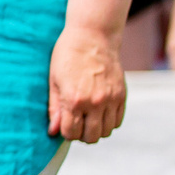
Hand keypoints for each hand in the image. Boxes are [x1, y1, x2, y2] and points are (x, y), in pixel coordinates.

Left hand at [48, 24, 126, 143]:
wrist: (92, 36)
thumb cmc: (67, 56)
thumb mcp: (54, 81)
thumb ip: (54, 109)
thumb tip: (53, 131)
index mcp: (74, 100)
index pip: (71, 133)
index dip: (66, 132)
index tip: (64, 124)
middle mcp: (94, 102)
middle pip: (91, 137)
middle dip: (81, 134)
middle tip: (76, 122)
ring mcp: (110, 99)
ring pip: (106, 132)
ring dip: (96, 129)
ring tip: (88, 117)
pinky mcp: (121, 95)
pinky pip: (117, 121)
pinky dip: (108, 121)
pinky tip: (100, 112)